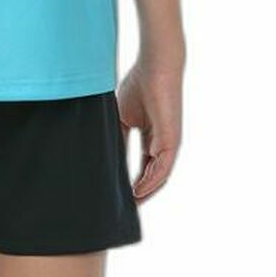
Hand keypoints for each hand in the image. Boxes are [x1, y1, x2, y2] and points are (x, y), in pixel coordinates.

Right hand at [117, 55, 182, 201]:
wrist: (156, 68)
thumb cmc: (139, 85)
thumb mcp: (121, 117)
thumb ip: (116, 137)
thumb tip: (103, 158)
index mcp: (152, 138)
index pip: (143, 166)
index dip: (131, 182)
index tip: (117, 195)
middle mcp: (163, 144)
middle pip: (152, 177)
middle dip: (138, 193)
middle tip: (122, 209)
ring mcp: (169, 144)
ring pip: (158, 178)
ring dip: (144, 194)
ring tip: (128, 207)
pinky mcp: (172, 141)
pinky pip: (162, 170)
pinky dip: (150, 184)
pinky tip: (137, 194)